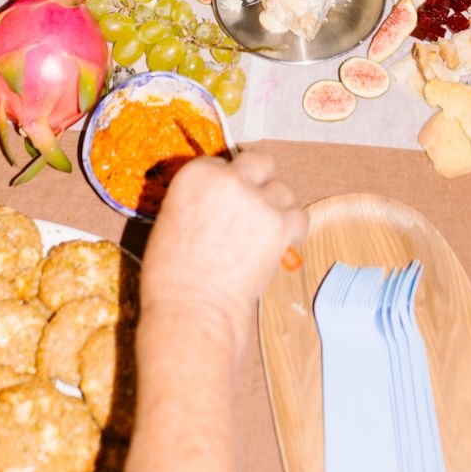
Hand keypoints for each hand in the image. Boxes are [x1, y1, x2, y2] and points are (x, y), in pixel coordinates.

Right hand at [141, 151, 307, 349]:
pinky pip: (300, 215)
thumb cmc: (172, 277)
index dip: (228, 180)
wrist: (192, 310)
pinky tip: (282, 240)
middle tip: (256, 200)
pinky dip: (294, 228)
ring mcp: (258, 201)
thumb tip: (218, 202)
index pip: (222, 162)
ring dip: (277, 205)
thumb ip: (198, 200)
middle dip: (259, 179)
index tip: (229, 197)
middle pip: (259, 161)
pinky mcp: (280, 225)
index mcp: (196, 175)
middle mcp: (229, 179)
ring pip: (283, 188)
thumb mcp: (171, 221)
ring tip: (266, 228)